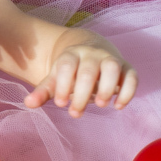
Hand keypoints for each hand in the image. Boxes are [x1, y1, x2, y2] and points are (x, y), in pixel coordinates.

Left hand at [23, 45, 137, 117]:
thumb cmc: (70, 70)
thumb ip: (44, 91)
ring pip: (112, 67)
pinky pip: (132, 76)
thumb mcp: (55, 78)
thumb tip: (28, 103)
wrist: (89, 48)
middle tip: (76, 113)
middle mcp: (92, 54)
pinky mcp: (127, 67)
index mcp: (71, 54)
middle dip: (81, 94)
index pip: (66, 66)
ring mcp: (111, 59)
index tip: (60, 104)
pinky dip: (127, 91)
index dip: (62, 85)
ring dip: (106, 88)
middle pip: (87, 71)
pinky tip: (118, 106)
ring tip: (100, 105)